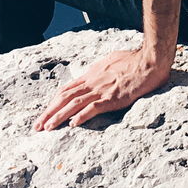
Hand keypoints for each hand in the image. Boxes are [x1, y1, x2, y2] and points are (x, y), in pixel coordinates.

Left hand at [33, 48, 171, 130]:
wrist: (149, 60)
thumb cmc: (135, 60)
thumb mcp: (112, 61)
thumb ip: (102, 70)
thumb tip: (96, 74)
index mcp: (92, 74)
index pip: (67, 89)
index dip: (53, 102)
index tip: (45, 112)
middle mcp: (92, 82)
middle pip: (65, 97)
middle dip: (49, 112)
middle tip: (37, 126)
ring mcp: (101, 90)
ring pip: (74, 104)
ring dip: (58, 116)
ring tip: (47, 128)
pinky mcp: (112, 98)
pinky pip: (93, 108)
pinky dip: (81, 116)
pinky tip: (72, 124)